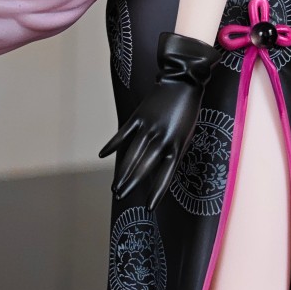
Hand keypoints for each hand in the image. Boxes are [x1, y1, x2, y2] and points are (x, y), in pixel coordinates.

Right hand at [99, 31, 222, 211]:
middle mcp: (162, 139)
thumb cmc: (188, 110)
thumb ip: (173, 151)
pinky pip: (123, 135)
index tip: (150, 208)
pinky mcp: (139, 117)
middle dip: (132, 184)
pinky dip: (112, 145)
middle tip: (121, 197)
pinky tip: (103, 155)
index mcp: (177, 145)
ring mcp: (149, 128)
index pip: (165, 176)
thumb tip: (159, 168)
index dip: (157, 192)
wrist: (184, 81)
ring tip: (115, 187)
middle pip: (143, 167)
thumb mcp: (187, 134)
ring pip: (131, 155)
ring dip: (122, 172)